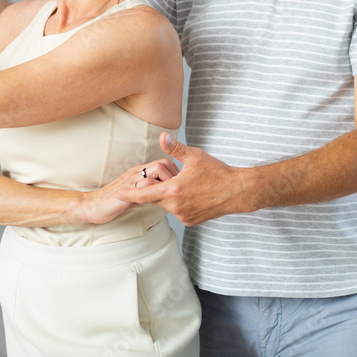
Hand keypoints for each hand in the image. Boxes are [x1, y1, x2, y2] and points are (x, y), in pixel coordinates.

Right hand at [78, 157, 179, 224]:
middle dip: (174, 176)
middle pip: (162, 164)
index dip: (174, 173)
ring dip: (167, 182)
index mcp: (138, 172)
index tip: (180, 184)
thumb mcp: (134, 194)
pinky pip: (143, 187)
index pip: (162, 163)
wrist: (92, 206)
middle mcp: (135, 173)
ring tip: (171, 194)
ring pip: (155, 172)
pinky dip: (155, 192)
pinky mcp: (125, 191)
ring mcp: (130, 181)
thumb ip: (148, 191)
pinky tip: (161, 201)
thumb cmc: (113, 201)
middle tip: (178, 189)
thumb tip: (164, 194)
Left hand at [116, 133, 247, 225]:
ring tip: (185, 185)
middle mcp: (176, 206)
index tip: (119, 193)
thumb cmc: (217, 172)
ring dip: (168, 197)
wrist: (237, 191)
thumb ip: (175, 148)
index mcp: (173, 190)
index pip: (144, 195)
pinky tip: (192, 194)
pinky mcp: (191, 221)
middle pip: (154, 199)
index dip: (130, 194)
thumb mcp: (195, 156)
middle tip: (166, 179)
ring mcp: (183, 215)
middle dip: (155, 190)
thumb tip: (162, 136)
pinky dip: (179, 204)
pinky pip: (178, 212)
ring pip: (167, 206)